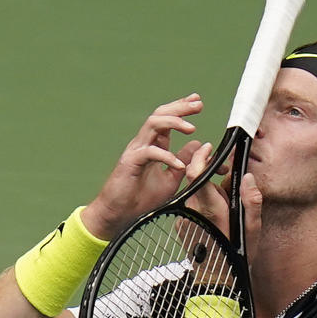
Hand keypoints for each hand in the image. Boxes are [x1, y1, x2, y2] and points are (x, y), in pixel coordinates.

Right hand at [81, 94, 202, 240]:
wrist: (119, 215)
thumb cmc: (141, 199)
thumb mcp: (171, 179)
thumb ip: (183, 161)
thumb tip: (197, 144)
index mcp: (153, 146)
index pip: (167, 120)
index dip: (182, 109)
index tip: (197, 101)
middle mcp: (143, 144)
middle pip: (160, 115)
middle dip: (180, 107)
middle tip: (197, 104)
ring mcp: (135, 151)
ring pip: (152, 125)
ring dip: (173, 122)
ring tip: (191, 127)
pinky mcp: (130, 163)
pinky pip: (149, 153)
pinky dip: (166, 156)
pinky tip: (179, 164)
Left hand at [181, 143, 263, 276]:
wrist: (214, 280)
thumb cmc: (235, 256)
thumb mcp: (252, 230)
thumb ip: (252, 201)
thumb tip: (247, 177)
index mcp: (211, 210)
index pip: (196, 174)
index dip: (200, 158)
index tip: (208, 148)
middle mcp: (193, 212)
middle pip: (196, 180)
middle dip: (209, 174)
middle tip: (226, 179)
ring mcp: (184, 218)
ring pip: (194, 193)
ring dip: (207, 191)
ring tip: (223, 206)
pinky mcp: (179, 224)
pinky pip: (191, 206)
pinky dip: (201, 205)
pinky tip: (213, 218)